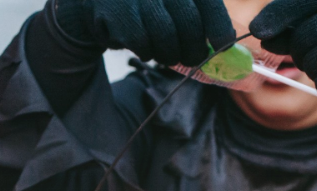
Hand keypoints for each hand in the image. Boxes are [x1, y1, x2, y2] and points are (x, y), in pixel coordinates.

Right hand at [52, 0, 235, 66]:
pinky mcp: (117, 11)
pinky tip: (144, 47)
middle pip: (188, 23)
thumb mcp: (171, 3)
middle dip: (194, 48)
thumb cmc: (142, 6)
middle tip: (193, 59)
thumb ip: (197, 17)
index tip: (224, 47)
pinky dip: (146, 52)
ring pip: (166, 37)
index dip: (218, 27)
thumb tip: (225, 45)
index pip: (207, 2)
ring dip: (169, 54)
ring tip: (165, 53)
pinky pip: (142, 44)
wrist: (92, 2)